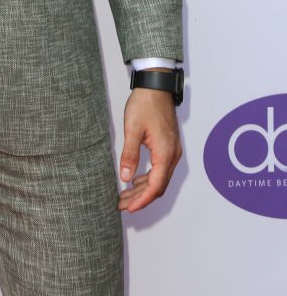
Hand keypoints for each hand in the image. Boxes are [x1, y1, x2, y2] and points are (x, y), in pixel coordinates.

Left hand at [118, 87, 181, 212]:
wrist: (156, 86)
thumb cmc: (145, 104)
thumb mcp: (132, 129)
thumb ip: (130, 155)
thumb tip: (126, 178)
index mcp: (165, 153)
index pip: (155, 186)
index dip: (142, 200)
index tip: (128, 208)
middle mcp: (172, 155)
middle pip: (159, 186)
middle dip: (141, 198)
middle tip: (122, 205)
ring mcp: (172, 151)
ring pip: (160, 178)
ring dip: (143, 189)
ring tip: (125, 195)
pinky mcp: (168, 146)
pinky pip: (160, 169)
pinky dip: (148, 178)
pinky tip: (135, 180)